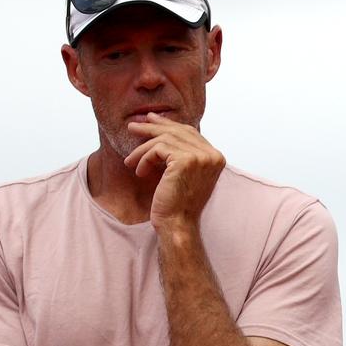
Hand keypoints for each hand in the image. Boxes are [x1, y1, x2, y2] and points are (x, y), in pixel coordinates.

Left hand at [124, 113, 224, 228]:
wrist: (178, 224)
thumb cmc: (178, 203)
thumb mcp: (184, 173)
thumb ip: (183, 153)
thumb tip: (165, 129)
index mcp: (215, 157)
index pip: (190, 132)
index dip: (169, 125)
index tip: (151, 121)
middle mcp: (212, 155)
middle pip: (178, 131)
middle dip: (153, 127)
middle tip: (133, 126)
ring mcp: (201, 157)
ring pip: (164, 139)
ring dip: (143, 149)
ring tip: (130, 160)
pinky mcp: (185, 160)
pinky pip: (157, 149)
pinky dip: (144, 159)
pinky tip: (139, 171)